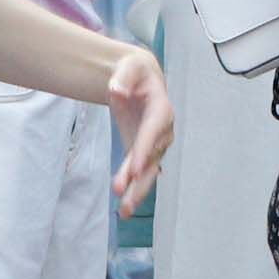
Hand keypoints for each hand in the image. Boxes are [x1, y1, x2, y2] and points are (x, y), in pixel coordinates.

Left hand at [99, 42, 174, 211]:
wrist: (139, 80)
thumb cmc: (134, 72)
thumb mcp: (129, 67)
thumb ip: (123, 78)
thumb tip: (116, 90)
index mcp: (161, 108)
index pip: (153, 131)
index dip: (144, 150)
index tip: (133, 169)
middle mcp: (162, 130)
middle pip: (153, 157)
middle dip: (140, 178)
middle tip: (126, 194)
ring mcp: (154, 144)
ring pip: (148, 171)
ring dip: (136, 190)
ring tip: (124, 211)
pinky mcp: (143, 152)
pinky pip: (139, 172)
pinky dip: (131, 187)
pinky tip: (123, 207)